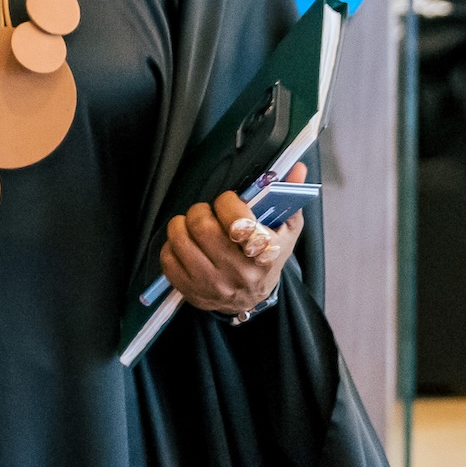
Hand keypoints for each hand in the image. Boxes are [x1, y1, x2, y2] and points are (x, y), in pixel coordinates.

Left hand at [161, 161, 306, 318]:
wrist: (251, 298)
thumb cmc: (267, 258)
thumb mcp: (285, 228)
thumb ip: (290, 195)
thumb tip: (297, 168)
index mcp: (264, 254)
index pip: (239, 222)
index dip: (227, 202)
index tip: (228, 200)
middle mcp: (238, 272)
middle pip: (203, 227)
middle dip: (200, 211)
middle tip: (206, 212)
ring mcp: (212, 284)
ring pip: (180, 240)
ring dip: (182, 224)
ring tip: (193, 225)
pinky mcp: (191, 291)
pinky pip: (168, 259)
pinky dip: (172, 245)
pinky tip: (186, 244)